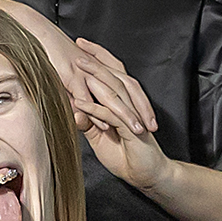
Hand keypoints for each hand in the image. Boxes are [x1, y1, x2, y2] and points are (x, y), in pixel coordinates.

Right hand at [6, 9, 155, 142]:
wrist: (40, 35)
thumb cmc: (53, 54)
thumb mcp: (71, 75)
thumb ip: (80, 94)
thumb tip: (84, 112)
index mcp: (102, 67)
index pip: (129, 84)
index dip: (141, 101)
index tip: (149, 118)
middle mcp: (99, 68)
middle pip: (128, 89)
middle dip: (141, 109)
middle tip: (151, 126)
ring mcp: (86, 72)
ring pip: (112, 95)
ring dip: (125, 113)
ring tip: (135, 129)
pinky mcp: (72, 77)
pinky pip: (87, 97)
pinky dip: (96, 112)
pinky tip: (104, 127)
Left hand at [75, 37, 169, 192]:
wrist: (147, 174)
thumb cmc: (126, 156)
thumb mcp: (101, 138)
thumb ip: (90, 123)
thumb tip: (74, 111)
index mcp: (123, 104)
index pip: (111, 74)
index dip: (98, 59)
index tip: (80, 47)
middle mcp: (130, 105)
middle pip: (113, 76)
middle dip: (96, 60)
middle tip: (78, 47)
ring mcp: (132, 116)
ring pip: (114, 91)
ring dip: (95, 78)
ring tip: (78, 66)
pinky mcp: (132, 129)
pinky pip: (112, 115)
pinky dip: (96, 109)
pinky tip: (81, 104)